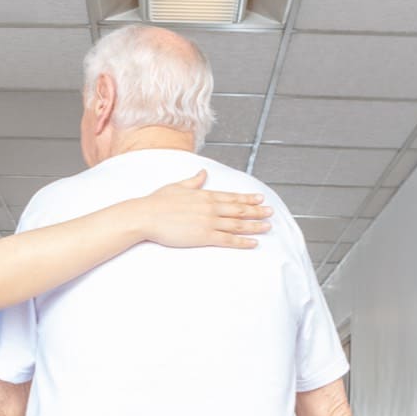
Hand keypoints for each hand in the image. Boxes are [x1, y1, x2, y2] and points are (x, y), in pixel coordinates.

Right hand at [134, 170, 271, 247]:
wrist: (146, 215)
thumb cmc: (157, 202)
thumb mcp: (177, 186)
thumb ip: (193, 181)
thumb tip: (203, 173)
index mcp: (204, 195)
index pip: (231, 197)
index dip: (247, 198)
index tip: (259, 198)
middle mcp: (210, 207)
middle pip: (239, 210)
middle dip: (257, 211)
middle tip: (270, 212)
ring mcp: (208, 222)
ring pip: (237, 224)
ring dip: (254, 225)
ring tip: (267, 226)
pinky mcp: (204, 236)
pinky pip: (228, 239)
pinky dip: (242, 241)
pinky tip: (253, 243)